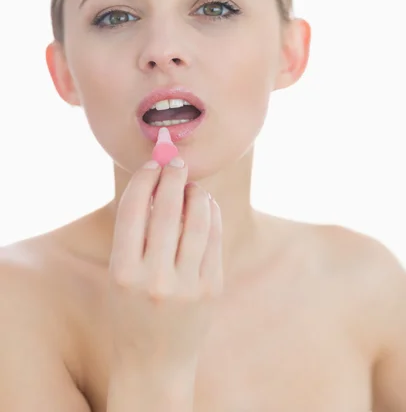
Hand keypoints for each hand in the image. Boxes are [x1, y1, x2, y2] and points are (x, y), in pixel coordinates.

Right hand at [107, 157, 222, 373]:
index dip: (144, 180)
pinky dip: (211, 214)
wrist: (155, 361)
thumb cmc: (131, 311)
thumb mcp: (120, 274)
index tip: (152, 165)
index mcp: (123, 273)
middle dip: (172, 176)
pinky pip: (214, 238)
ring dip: (196, 193)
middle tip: (176, 162)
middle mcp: (155, 279)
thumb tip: (158, 182)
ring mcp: (188, 285)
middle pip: (166, 210)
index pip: (134, 210)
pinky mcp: (212, 288)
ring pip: (197, 220)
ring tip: (192, 185)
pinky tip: (206, 205)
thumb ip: (136, 233)